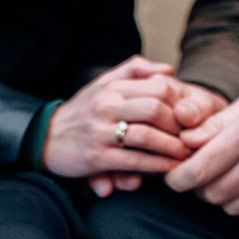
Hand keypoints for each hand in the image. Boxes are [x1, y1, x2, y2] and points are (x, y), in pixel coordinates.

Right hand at [86, 76, 229, 196]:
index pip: (157, 87)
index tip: (189, 117)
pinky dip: (156, 165)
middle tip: (191, 138)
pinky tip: (169, 168)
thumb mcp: (104, 83)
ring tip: (185, 154)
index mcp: (112, 86)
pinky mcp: (97, 157)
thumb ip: (135, 70)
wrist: (46, 138)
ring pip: (147, 135)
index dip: (179, 103)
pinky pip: (134, 161)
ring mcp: (101, 132)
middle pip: (156, 109)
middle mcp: (106, 105)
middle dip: (179, 126)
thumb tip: (169, 70)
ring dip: (172, 147)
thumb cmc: (83, 111)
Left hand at [168, 58, 238, 215]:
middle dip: (197, 186)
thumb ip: (216, 124)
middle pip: (210, 194)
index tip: (172, 175)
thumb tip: (184, 141)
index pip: (197, 171)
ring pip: (230, 207)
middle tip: (197, 171)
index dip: (176, 178)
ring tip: (224, 174)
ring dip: (220, 195)